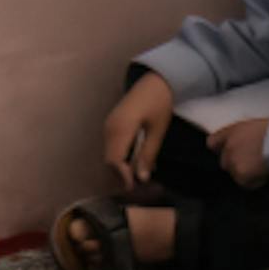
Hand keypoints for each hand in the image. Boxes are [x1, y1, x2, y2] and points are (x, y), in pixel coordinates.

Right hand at [101, 73, 175, 191]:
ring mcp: (108, 126)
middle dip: (122, 176)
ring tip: (139, 176)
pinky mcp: (111, 125)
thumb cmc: (160, 103)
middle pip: (110, 160)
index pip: (115, 161)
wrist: (155, 81)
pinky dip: (122, 158)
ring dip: (122, 168)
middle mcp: (109, 128)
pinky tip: (136, 162)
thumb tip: (142, 178)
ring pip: (110, 155)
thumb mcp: (158, 131)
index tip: (135, 188)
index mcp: (120, 129)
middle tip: (140, 187)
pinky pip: (112, 147)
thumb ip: (148, 154)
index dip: (123, 177)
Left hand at [210, 116, 268, 186]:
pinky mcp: (241, 174)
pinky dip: (256, 182)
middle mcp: (228, 146)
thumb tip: (247, 146)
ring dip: (246, 174)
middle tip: (253, 163)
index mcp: (232, 131)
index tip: (232, 153)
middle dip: (237, 164)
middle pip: (225, 162)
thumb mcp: (256, 126)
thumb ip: (245, 135)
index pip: (213, 142)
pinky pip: (246, 183)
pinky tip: (266, 174)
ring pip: (235, 174)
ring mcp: (233, 161)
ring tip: (262, 169)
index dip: (220, 149)